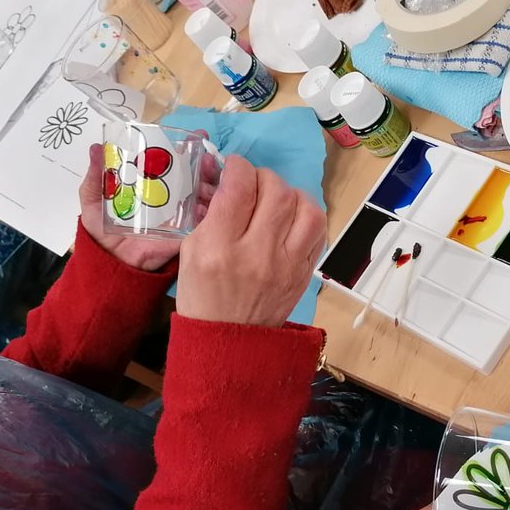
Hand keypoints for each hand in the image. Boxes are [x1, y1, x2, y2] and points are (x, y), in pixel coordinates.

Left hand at [79, 141, 219, 271]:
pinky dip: (209, 211)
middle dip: (205, 163)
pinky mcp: (184, 233)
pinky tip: (210, 204)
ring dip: (212, 183)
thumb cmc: (100, 230)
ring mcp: (179, 214)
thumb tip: (96, 148)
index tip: (197, 135)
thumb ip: (95, 176)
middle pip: (194, 175)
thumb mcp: (93, 199)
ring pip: (203, 194)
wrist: (109, 261)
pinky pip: (202, 222)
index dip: (186, 147)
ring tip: (211, 177)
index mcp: (150, 183)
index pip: (171, 161)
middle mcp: (169, 196)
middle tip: (207, 158)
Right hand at [176, 155, 325, 326]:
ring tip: (276, 199)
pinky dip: (307, 215)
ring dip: (291, 194)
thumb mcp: (189, 253)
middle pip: (276, 192)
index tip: (233, 168)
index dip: (237, 167)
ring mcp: (287, 264)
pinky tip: (292, 217)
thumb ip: (210, 214)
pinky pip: (319, 230)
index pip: (238, 188)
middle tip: (253, 184)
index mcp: (219, 249)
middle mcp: (257, 254)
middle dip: (263, 177)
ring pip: (306, 208)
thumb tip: (225, 179)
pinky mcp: (304, 272)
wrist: (229, 342)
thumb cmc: (203, 296)